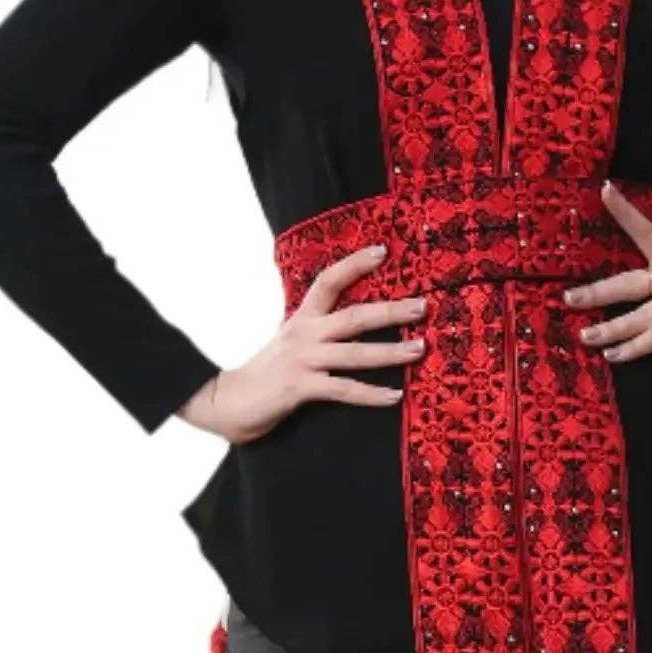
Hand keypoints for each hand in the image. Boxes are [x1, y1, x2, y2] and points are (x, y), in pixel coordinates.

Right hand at [176, 241, 428, 443]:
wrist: (228, 401)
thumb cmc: (266, 372)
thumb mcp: (291, 341)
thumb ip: (316, 329)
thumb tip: (351, 321)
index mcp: (302, 319)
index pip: (328, 281)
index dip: (354, 264)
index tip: (382, 250)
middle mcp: (305, 334)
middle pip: (354, 316)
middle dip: (391, 311)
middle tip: (423, 305)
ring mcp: (303, 361)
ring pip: (355, 353)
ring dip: (391, 352)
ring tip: (419, 349)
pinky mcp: (301, 388)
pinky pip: (344, 390)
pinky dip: (372, 394)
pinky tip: (395, 396)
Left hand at [562, 182, 651, 382]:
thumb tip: (614, 321)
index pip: (647, 233)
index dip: (625, 212)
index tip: (604, 189)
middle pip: (631, 281)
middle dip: (597, 291)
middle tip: (567, 298)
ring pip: (640, 314)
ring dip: (610, 328)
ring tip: (585, 336)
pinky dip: (635, 347)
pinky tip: (614, 355)